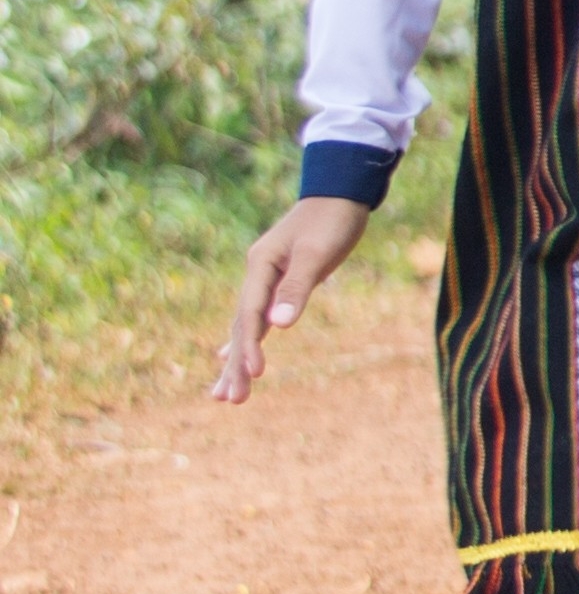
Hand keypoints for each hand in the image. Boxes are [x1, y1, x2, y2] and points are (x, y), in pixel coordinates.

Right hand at [213, 196, 372, 401]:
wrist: (340, 192)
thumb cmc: (332, 220)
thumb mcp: (318, 254)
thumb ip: (297, 288)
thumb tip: (278, 326)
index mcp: (261, 267)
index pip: (250, 315)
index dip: (250, 346)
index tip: (255, 374)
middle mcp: (256, 275)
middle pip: (241, 326)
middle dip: (235, 365)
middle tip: (229, 401)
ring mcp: (265, 279)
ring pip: (245, 326)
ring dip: (235, 359)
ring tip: (224, 395)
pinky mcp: (279, 282)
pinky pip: (255, 318)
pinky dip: (245, 340)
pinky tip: (231, 358)